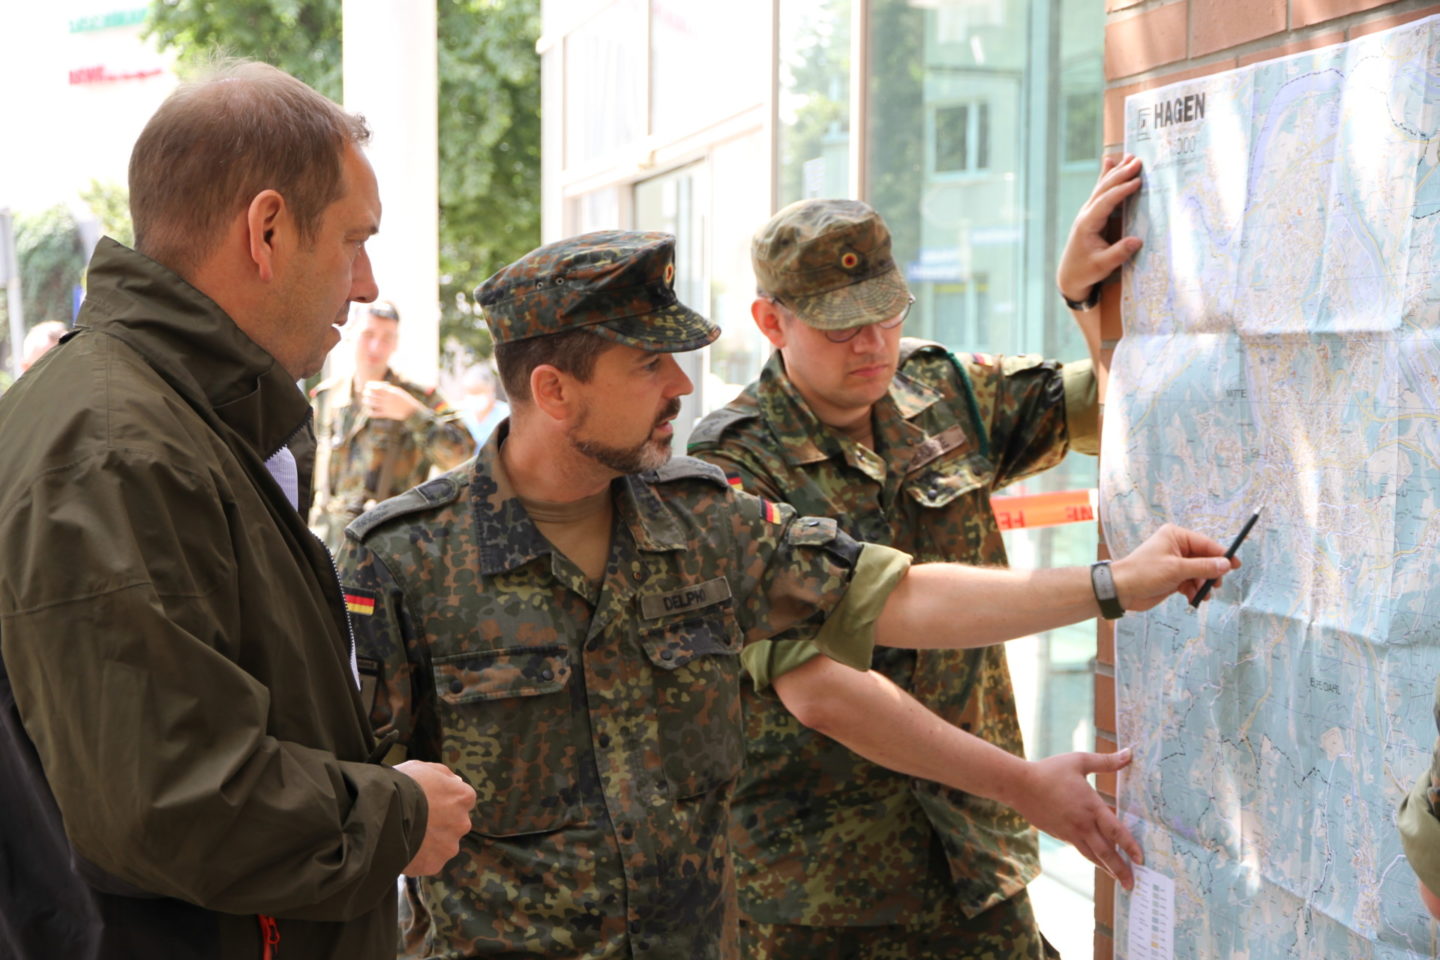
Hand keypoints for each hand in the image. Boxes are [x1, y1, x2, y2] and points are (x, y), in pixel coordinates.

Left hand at [363, 381, 425, 420]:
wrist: (411, 410)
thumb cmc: (405, 399)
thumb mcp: (397, 391)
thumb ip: (388, 389)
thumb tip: (379, 387)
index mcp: (389, 392)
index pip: (375, 387)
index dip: (369, 386)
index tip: (367, 386)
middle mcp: (386, 399)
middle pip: (371, 394)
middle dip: (366, 393)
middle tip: (365, 393)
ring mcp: (385, 406)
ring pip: (371, 403)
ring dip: (366, 401)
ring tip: (366, 401)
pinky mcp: (386, 414)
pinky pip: (375, 413)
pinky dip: (370, 412)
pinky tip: (369, 411)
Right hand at [394, 760, 475, 875]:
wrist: (380, 813)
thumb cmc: (401, 786)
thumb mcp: (423, 767)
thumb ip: (444, 775)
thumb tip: (456, 781)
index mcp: (463, 797)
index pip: (461, 800)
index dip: (443, 800)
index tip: (428, 802)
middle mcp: (462, 822)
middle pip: (453, 824)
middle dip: (438, 823)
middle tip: (416, 819)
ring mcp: (449, 845)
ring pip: (442, 844)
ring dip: (429, 842)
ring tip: (405, 834)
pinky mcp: (434, 864)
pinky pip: (428, 861)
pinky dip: (418, 857)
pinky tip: (403, 847)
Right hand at [1011, 749, 1142, 890]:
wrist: (1019, 785)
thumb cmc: (1050, 770)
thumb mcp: (1079, 761)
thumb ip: (1106, 761)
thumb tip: (1130, 753)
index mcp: (1091, 806)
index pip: (1116, 831)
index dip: (1130, 846)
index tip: (1141, 860)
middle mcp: (1082, 824)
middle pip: (1105, 852)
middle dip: (1120, 869)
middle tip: (1132, 885)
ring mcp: (1069, 832)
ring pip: (1092, 855)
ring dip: (1107, 868)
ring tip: (1118, 879)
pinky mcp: (1059, 834)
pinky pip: (1079, 848)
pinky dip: (1091, 856)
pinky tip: (1096, 858)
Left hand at [1056, 153, 1144, 305]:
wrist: (1070, 276)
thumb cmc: (1085, 272)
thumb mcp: (1102, 266)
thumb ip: (1118, 253)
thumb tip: (1137, 240)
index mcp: (1087, 224)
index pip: (1105, 202)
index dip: (1121, 191)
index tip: (1137, 181)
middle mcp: (1086, 214)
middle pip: (1104, 189)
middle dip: (1120, 174)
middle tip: (1138, 161)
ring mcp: (1088, 213)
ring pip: (1102, 187)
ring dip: (1116, 172)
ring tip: (1131, 157)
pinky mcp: (1092, 214)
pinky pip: (1101, 192)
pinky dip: (1107, 177)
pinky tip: (1110, 161)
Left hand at [1111, 523, 1237, 610]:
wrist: (1121, 590)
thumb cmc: (1144, 573)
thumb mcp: (1177, 569)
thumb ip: (1203, 567)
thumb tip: (1226, 564)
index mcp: (1176, 536)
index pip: (1206, 544)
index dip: (1222, 555)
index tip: (1237, 566)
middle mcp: (1176, 547)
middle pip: (1205, 559)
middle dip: (1211, 573)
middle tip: (1216, 585)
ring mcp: (1175, 563)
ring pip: (1200, 573)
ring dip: (1203, 585)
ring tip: (1202, 595)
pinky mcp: (1172, 577)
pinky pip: (1191, 583)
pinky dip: (1194, 590)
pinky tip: (1193, 598)